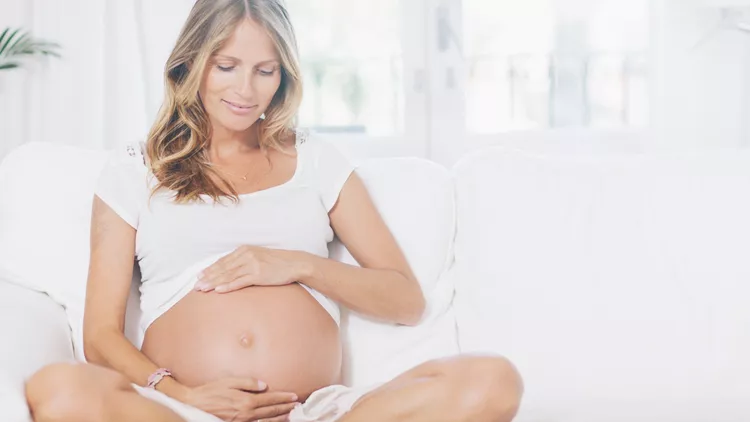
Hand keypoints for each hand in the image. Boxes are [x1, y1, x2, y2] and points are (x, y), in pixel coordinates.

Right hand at [182, 377, 298, 421]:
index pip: (270, 399)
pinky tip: (275, 421)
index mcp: (246, 401)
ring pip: (267, 421)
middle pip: (271, 411)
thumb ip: (247, 382)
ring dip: (281, 418)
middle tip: (298, 405)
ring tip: (292, 414)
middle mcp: (246, 414)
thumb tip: (264, 385)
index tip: (294, 395)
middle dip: (286, 407)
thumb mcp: (228, 382)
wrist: (193, 406)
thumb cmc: (210, 392)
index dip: (283, 397)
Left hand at [195, 246, 305, 292]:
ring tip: (203, 289)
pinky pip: (239, 281)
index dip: (210, 269)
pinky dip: (228, 286)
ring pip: (228, 275)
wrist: (294, 263)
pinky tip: (218, 290)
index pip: (223, 261)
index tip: (199, 276)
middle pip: (223, 268)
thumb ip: (244, 261)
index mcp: (244, 250)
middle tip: (196, 285)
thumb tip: (231, 270)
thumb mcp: (258, 257)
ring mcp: (252, 265)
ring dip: (213, 282)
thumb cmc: (277, 262)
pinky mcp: (258, 274)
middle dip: (208, 277)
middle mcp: (246, 255)